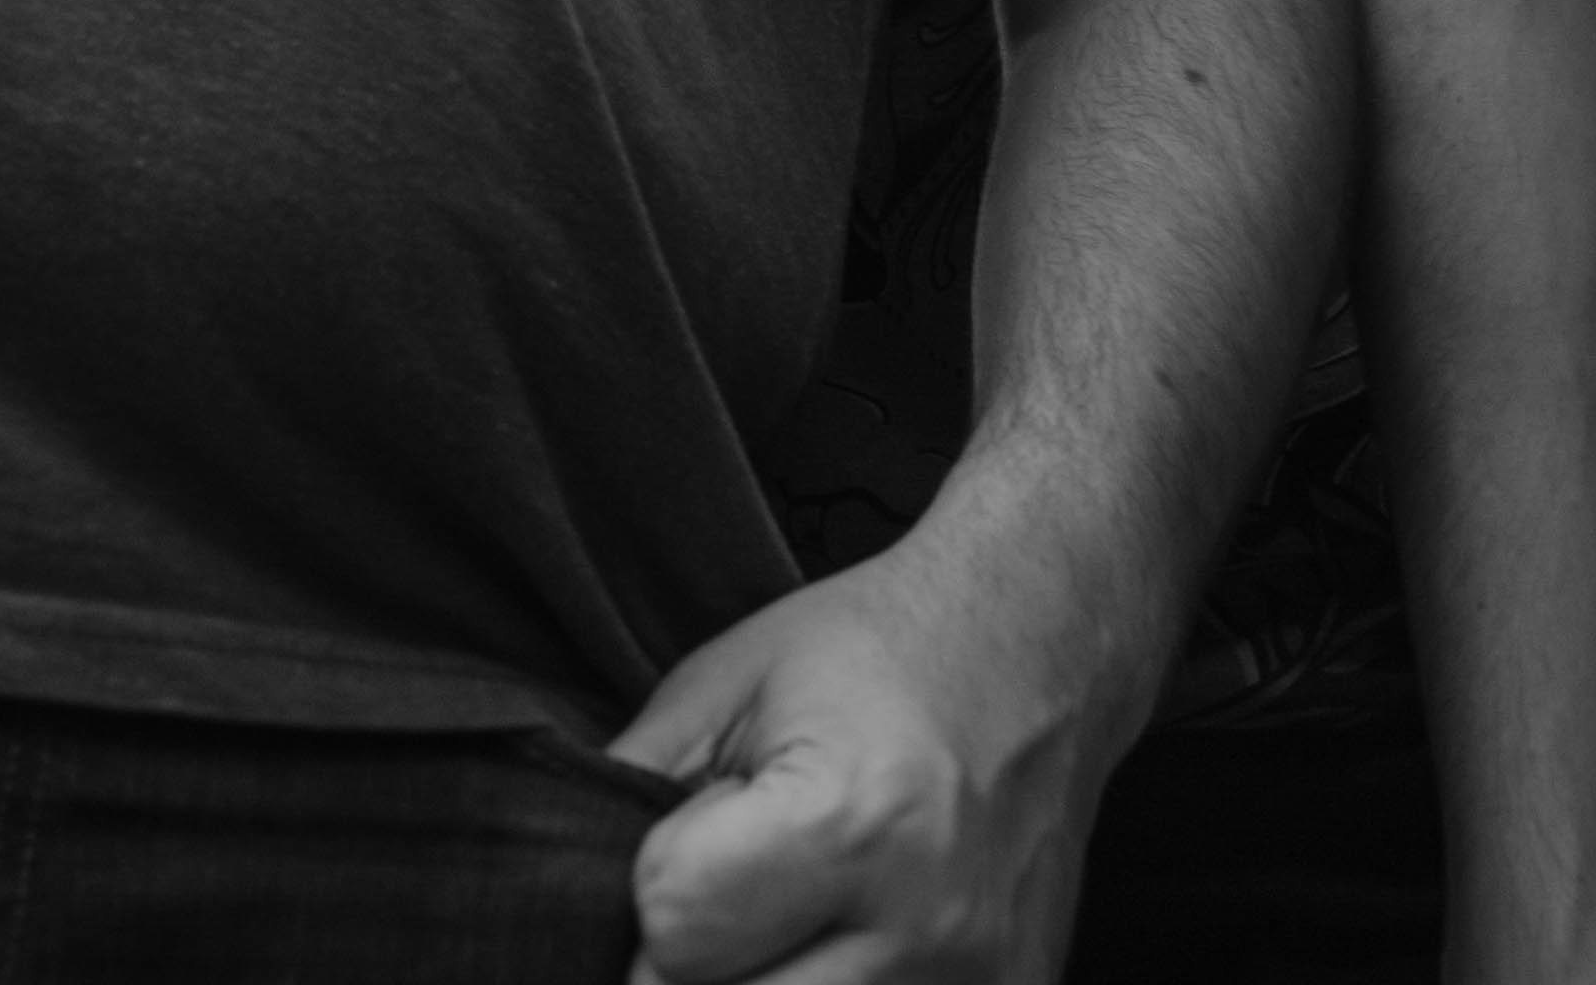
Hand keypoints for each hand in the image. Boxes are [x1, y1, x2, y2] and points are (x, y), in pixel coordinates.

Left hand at [615, 557, 1092, 984]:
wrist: (1040, 644)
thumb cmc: (870, 652)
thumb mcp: (727, 683)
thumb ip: (630, 795)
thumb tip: (556, 909)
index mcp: (853, 822)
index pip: (674, 938)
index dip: (657, 896)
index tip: (695, 846)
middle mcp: (924, 929)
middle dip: (699, 974)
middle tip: (727, 912)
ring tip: (784, 929)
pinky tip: (839, 951)